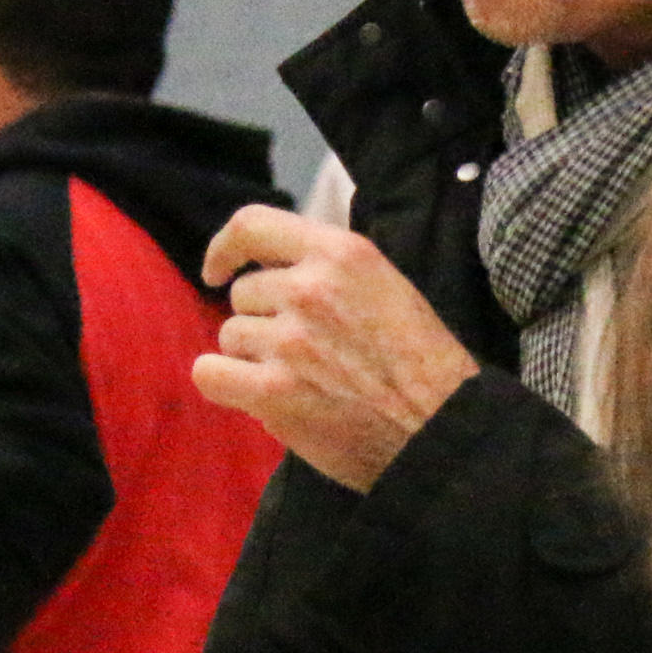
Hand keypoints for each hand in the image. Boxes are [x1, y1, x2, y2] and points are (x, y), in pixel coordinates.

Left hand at [194, 206, 478, 491]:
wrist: (442, 427)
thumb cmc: (422, 361)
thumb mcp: (385, 284)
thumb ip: (329, 270)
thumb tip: (273, 270)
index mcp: (341, 253)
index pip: (252, 225)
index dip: (225, 248)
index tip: (220, 271)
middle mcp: (309, 288)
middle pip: (243, 293)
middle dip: (263, 320)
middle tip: (302, 350)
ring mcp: (288, 340)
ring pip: (231, 335)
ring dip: (252, 356)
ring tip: (296, 376)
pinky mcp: (273, 390)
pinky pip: (210, 373)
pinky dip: (223, 382)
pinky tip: (249, 391)